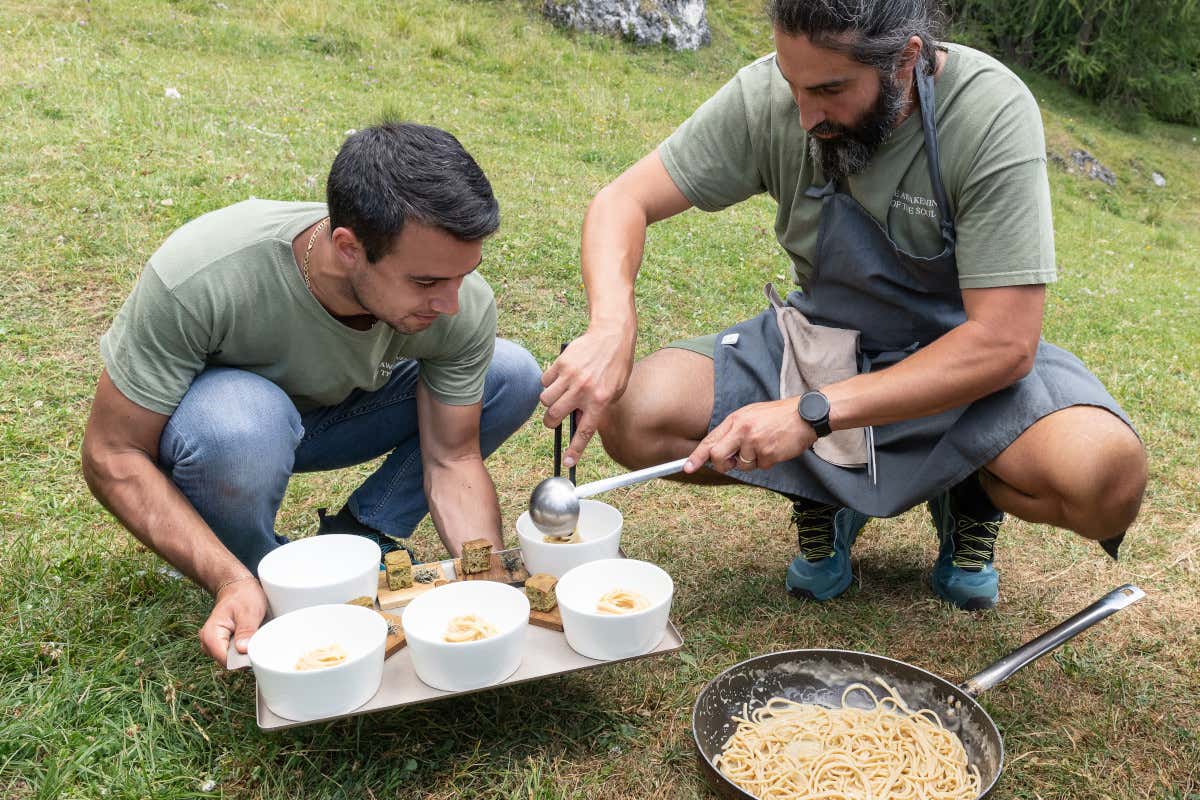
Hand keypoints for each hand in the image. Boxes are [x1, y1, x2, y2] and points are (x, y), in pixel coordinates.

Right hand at [199, 576, 267, 666]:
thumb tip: (242, 650)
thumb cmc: (243, 596)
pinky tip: (251, 639)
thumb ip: (246, 630)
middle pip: (229, 663)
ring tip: (255, 637)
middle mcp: (208, 643)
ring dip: (245, 653)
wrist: (238, 587)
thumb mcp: (249, 610)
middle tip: (260, 642)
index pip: (225, 660)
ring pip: (232, 661)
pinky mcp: (222, 645)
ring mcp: (214, 645)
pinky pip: (234, 655)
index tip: (258, 652)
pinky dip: (244, 650)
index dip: (243, 660)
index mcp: (210, 635)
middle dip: (245, 657)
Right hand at [539, 328, 635, 467]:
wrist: (612, 336)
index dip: (575, 450)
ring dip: (549, 402)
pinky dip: (548, 383)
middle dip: (550, 422)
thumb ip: (596, 408)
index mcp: (600, 401)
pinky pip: (545, 381)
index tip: (568, 462)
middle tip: (554, 419)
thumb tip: (576, 422)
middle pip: (553, 416)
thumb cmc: (615, 366)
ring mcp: (571, 377)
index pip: (585, 432)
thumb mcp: (614, 392)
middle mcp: (583, 391)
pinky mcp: (561, 364)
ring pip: (545, 400)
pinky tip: (560, 378)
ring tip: (560, 395)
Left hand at [683, 398, 815, 473]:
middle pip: (718, 457)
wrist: (805, 415)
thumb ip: (734, 431)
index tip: (687, 467)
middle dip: (722, 465)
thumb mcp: (751, 415)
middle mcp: (742, 430)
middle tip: (732, 463)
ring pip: (741, 465)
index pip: (710, 440)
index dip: (697, 456)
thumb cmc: (777, 416)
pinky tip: (776, 448)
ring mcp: (755, 442)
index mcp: (735, 419)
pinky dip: (767, 462)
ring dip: (752, 461)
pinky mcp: (768, 453)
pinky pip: (761, 467)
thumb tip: (718, 452)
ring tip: (765, 445)